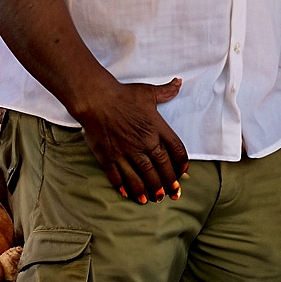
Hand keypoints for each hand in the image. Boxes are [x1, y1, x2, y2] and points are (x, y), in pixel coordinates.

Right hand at [75, 77, 188, 203]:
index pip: (175, 148)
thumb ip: (166, 91)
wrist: (97, 99)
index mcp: (156, 127)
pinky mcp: (108, 157)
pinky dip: (124, 186)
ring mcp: (125, 151)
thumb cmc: (124, 95)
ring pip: (141, 176)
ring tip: (155, 198)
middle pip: (160, 166)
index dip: (181, 161)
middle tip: (173, 193)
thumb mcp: (148, 92)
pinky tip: (130, 194)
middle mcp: (143, 142)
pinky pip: (118, 176)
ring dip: (149, 189)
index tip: (184, 171)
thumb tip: (179, 82)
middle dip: (169, 182)